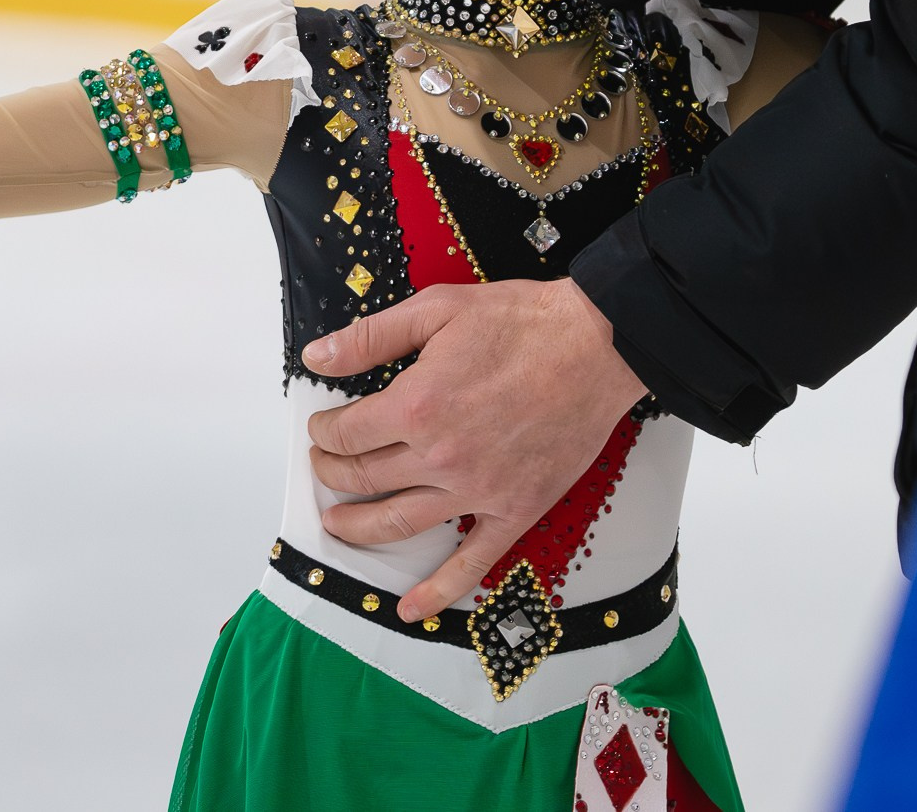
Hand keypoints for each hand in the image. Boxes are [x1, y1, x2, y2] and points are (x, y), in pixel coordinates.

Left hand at [303, 278, 646, 622]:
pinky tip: (411, 607)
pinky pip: (470, 562)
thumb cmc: (525, 323)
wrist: (597, 347)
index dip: (325, 432)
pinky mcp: (514, 510)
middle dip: (333, 474)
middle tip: (326, 467)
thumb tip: (319, 356)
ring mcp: (476, 490)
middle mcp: (439, 456)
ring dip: (359, 527)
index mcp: (416, 405)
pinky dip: (436, 591)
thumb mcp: (437, 310)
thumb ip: (371, 337)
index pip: (346, 434)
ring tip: (339, 523)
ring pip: (398, 523)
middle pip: (364, 479)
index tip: (325, 428)